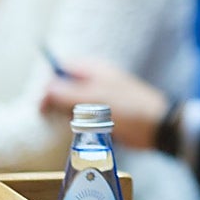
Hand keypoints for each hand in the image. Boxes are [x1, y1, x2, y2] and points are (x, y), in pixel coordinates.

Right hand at [40, 57, 166, 148]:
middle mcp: (95, 80)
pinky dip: (79, 123)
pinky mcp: (104, 113)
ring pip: (72, 104)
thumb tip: (46, 88)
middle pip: (65, 87)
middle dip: (58, 102)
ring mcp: (100, 96)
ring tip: (81, 124)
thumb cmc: (128, 108)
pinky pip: (82, 116)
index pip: (62, 68)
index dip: (49, 83)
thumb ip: (67, 93)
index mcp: (94, 69)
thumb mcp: (94, 99)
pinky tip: (85, 131)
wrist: (157, 126)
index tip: (43, 103)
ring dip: (69, 115)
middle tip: (62, 116)